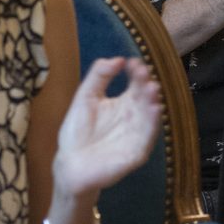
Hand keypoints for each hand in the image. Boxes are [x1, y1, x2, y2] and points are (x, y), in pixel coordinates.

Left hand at [50, 57, 164, 201]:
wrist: (69, 164)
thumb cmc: (77, 132)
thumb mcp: (85, 97)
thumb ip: (99, 76)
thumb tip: (118, 59)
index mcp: (124, 103)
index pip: (136, 84)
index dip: (137, 73)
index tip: (132, 63)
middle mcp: (135, 116)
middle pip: (146, 97)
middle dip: (146, 84)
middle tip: (143, 73)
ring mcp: (138, 134)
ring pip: (151, 115)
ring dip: (153, 101)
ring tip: (152, 88)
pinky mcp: (138, 152)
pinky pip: (149, 137)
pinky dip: (153, 123)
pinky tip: (154, 110)